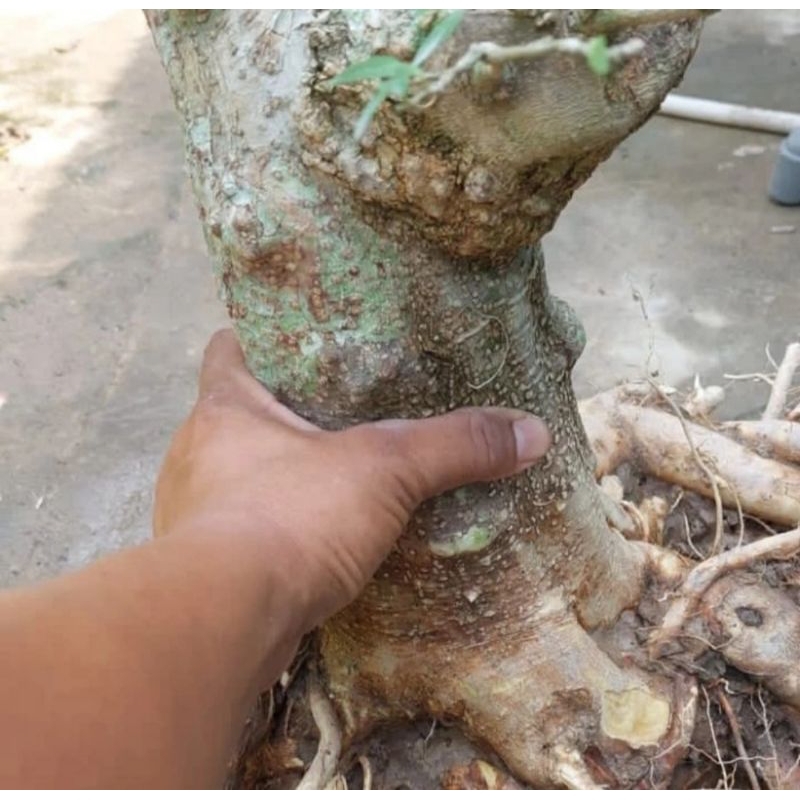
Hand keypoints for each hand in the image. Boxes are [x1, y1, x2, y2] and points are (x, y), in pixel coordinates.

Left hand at [154, 330, 549, 629]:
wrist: (227, 622)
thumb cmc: (292, 517)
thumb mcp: (384, 469)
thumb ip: (454, 445)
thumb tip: (532, 431)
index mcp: (224, 406)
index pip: (230, 345)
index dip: (262, 334)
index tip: (304, 340)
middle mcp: (197, 451)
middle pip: (240, 410)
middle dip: (285, 409)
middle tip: (344, 406)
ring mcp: (194, 510)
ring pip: (240, 473)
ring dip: (280, 473)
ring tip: (338, 471)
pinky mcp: (204, 564)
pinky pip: (245, 527)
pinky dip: (279, 526)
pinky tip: (317, 536)